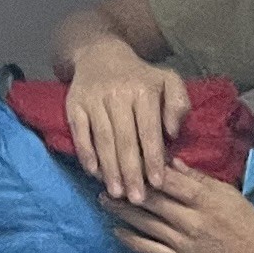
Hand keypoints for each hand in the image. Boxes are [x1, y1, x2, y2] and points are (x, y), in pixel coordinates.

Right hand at [62, 43, 192, 205]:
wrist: (100, 54)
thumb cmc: (140, 76)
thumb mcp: (168, 81)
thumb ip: (178, 104)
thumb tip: (173, 132)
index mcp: (144, 90)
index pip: (149, 130)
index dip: (153, 158)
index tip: (158, 183)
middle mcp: (118, 94)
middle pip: (125, 140)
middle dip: (132, 172)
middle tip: (137, 199)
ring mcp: (94, 100)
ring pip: (103, 140)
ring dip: (110, 169)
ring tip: (117, 193)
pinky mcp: (75, 105)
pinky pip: (80, 133)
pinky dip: (86, 154)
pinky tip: (93, 173)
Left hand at [112, 166, 253, 252]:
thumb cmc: (245, 218)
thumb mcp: (225, 191)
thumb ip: (197, 177)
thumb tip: (168, 160)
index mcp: (204, 199)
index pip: (168, 181)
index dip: (145, 170)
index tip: (126, 159)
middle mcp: (191, 221)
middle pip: (152, 201)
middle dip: (126, 189)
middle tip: (104, 177)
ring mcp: (184, 244)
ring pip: (147, 224)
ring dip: (122, 212)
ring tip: (104, 200)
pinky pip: (151, 250)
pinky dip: (132, 240)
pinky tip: (117, 230)